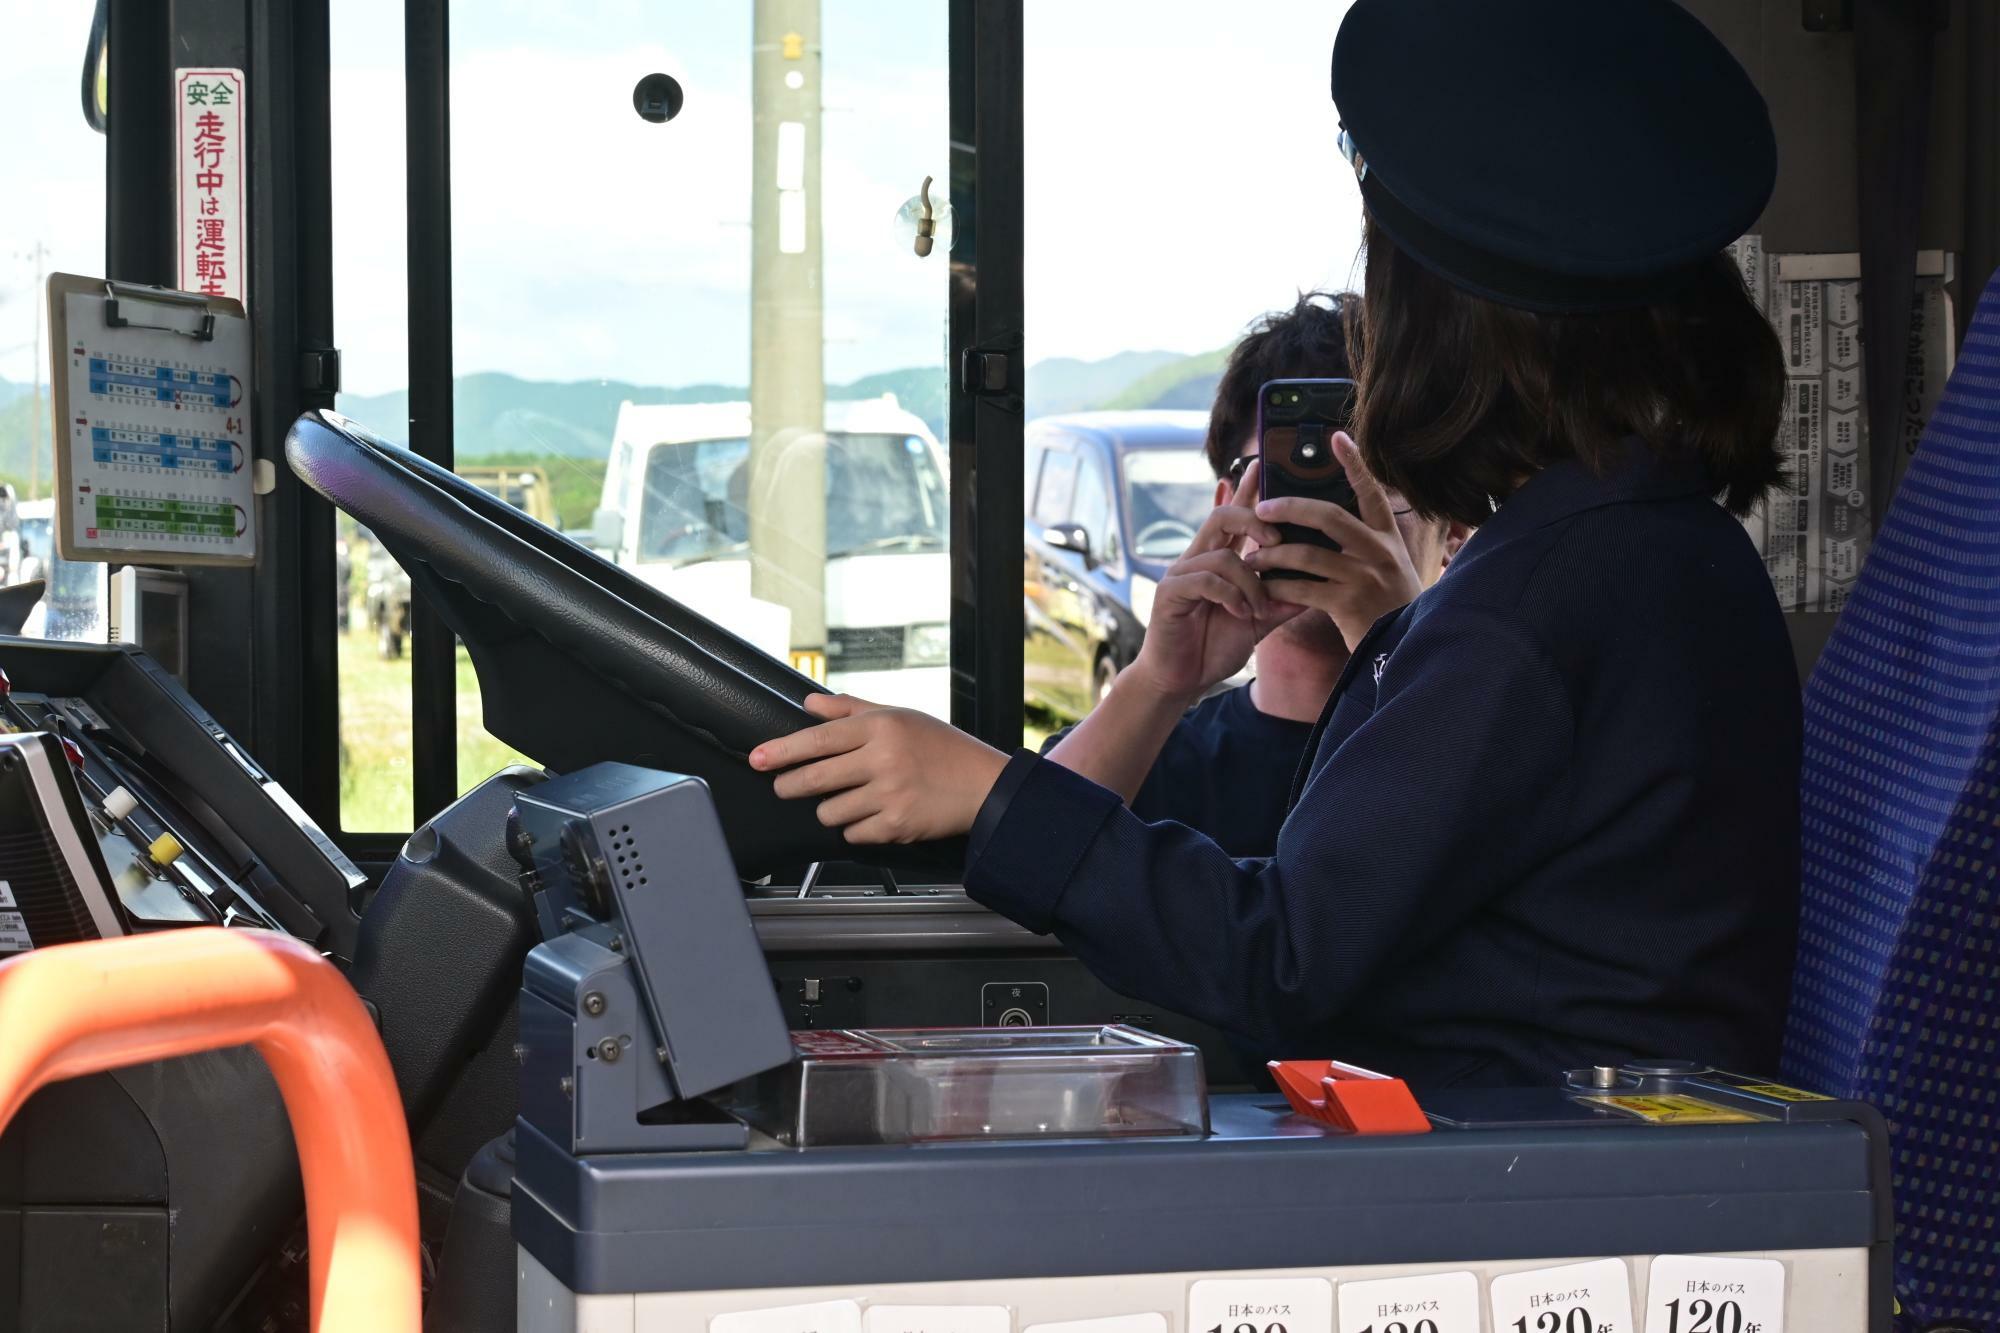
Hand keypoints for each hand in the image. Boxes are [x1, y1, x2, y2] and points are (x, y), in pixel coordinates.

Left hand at [749, 693, 1009, 843]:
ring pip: (830, 811)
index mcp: (881, 727)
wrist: (983, 784)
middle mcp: (883, 759)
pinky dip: (855, 828)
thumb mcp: (900, 715)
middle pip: (816, 779)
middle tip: (784, 786)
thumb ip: (850, 709)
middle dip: (789, 786)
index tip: (757, 758)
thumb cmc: (942, 748)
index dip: (782, 750)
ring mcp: (890, 795)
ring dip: (829, 810)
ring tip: (848, 800)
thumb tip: (808, 704)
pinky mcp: (897, 826)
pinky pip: (853, 834)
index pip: (818, 739)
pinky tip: (872, 816)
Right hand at [1125, 459, 1303, 700]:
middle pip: (1222, 516)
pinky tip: (1239, 615)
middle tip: (1276, 541)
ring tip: (1258, 610)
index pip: (1233, 517)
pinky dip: (1231, 596)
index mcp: (1216, 561)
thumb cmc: (1213, 648)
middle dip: (1253, 521)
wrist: (1181, 681)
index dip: (1245, 491)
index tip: (1261, 466)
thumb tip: (1315, 586)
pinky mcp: (1169, 593)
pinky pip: (1206, 580)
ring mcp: (1180, 574)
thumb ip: (1281, 602)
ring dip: (1250, 583)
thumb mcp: (1257, 622)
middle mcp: (1196, 560)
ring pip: (1223, 555)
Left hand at [1246, 433, 1423, 649]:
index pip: (1371, 492)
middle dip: (1289, 508)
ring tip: (1251, 558)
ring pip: (1307, 554)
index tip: (1335, 437)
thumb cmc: (1388, 608)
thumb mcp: (1386, 568)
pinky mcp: (1349, 604)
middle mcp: (1379, 552)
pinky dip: (1277, 587)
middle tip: (1261, 508)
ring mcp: (1365, 578)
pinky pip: (1302, 589)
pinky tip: (1262, 588)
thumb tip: (1317, 521)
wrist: (1407, 651)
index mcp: (1387, 538)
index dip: (1353, 464)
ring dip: (1272, 555)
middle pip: (1328, 516)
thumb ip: (1361, 545)